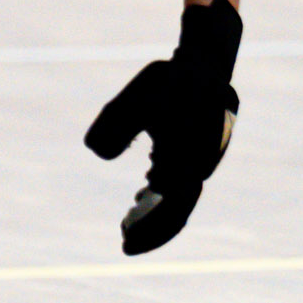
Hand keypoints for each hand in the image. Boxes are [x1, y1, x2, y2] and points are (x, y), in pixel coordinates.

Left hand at [84, 0, 240, 253]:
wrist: (206, 60)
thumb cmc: (169, 79)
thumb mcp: (134, 97)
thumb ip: (114, 124)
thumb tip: (96, 151)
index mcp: (190, 159)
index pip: (173, 208)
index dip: (150, 228)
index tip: (124, 238)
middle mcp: (202, 165)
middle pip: (178, 209)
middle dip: (152, 229)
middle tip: (124, 242)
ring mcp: (205, 159)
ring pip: (181, 196)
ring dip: (157, 212)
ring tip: (127, 220)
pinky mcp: (202, 151)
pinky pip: (183, 180)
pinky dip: (163, 191)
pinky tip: (142, 192)